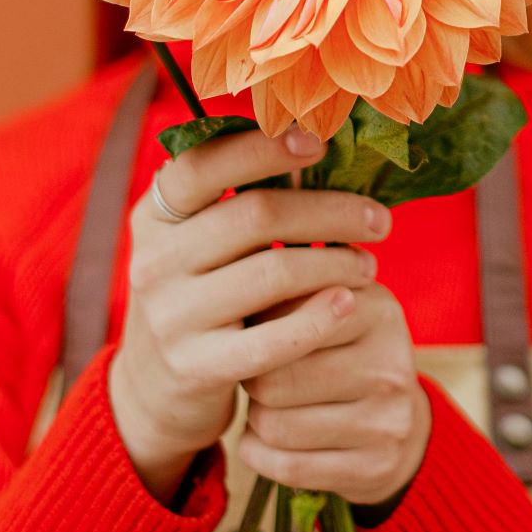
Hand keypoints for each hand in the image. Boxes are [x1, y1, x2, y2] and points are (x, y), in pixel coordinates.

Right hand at [108, 124, 389, 505]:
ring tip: (368, 264)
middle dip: (328, 211)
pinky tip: (349, 303)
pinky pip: (270, 341)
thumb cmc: (199, 294)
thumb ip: (236, 201)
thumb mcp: (196, 242)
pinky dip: (318, 318)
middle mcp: (155, 260)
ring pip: (272, 273)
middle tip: (377, 219)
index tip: (319, 144)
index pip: (205, 165)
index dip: (264, 148)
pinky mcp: (194, 367)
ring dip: (334, 262)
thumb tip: (315, 145)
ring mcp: (171, 316)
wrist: (154, 387)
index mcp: (155, 215)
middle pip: (255, 215)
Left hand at [237, 281, 430, 506]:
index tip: (256, 332)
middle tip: (258, 375)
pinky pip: (287, 468)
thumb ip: (290, 289)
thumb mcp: (330, 306)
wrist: (397, 422)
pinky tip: (264, 441)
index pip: (285, 320)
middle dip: (253, 380)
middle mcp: (389, 366)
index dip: (256, 330)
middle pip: (273, 380)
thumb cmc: (342, 351)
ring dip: (256, 420)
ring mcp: (387, 422)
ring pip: (275, 427)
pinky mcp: (374, 467)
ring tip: (266, 406)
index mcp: (377, 312)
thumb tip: (237, 284)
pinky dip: (260, 454)